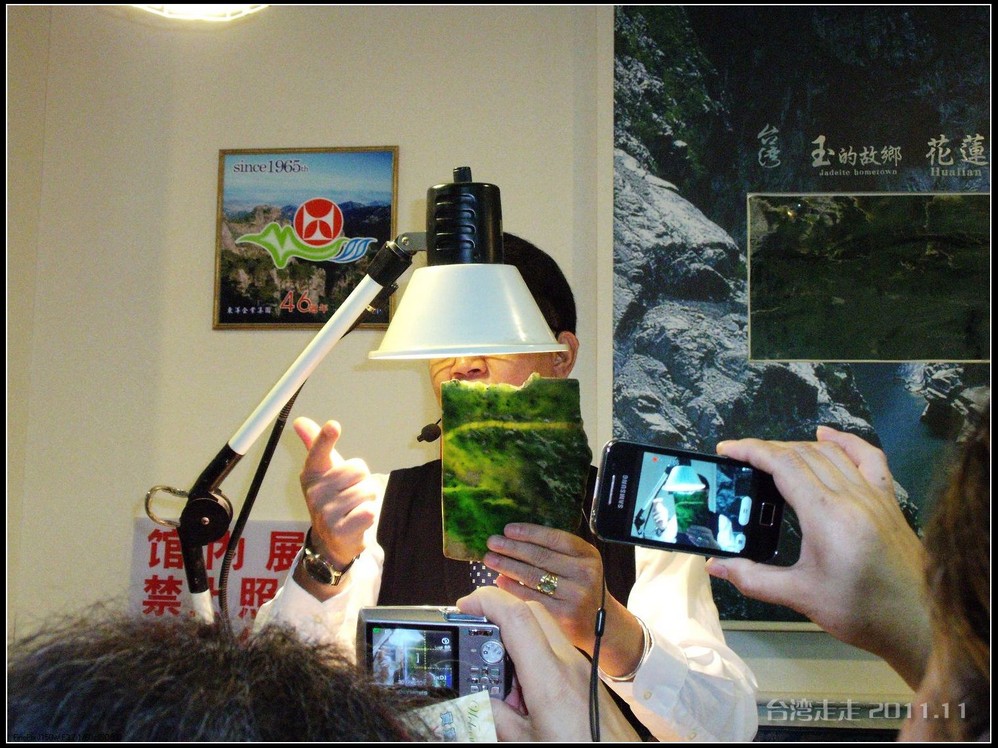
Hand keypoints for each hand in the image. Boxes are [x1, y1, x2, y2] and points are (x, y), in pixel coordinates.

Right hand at [292, 418, 377, 598]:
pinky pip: (369, 511)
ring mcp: (325, 514)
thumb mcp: (325, 473)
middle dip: (363, 481)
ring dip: (367, 499)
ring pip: (366, 491)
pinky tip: (357, 522)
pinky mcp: (339, 531)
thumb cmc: (332, 500)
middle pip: (358, 470)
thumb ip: (317, 446)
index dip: (325, 438)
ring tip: (354, 509)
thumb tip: (300, 421)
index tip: (333, 425)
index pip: (319, 453)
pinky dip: (369, 515)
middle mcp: (315, 493)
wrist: (333, 542)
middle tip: (351, 494)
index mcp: (312, 475)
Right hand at [456, 586, 639, 742]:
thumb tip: (474, 700)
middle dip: (498, 612)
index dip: (487, 602)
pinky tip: (523, 687)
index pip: (517, 617)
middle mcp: (569, 663)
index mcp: (550, 680)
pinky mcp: (587, 674)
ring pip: (543, 628)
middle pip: (531, 612)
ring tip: (501, 677)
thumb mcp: (525, 743)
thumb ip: (495, 718)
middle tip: (475, 636)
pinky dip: (532, 653)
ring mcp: (581, 666)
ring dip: (516, 636)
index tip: (464, 606)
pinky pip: (555, 647)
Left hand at [482, 523, 644, 678]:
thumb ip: (557, 552)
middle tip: (492, 542)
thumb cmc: (583, 588)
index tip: (508, 529)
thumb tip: (516, 539)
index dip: (529, 532)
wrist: (602, 625)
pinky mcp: (564, 615)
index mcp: (588, 555)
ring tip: (490, 559)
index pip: (555, 538)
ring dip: (508, 566)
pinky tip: (500, 579)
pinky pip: (532, 597)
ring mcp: (575, 595)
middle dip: (512, 548)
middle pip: (541, 557)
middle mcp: (585, 573)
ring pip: (534, 577)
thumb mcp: (581, 565)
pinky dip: (513, 587)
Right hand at [704, 426, 929, 687]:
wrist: (918, 622)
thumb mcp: (801, 595)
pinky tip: (827, 435)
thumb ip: (754, 578)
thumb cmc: (860, 611)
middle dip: (767, 449)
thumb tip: (715, 566)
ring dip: (797, 446)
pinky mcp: (888, 500)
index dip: (752, 451)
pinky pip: (867, 457)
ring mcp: (873, 494)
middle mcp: (852, 495)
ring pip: (830, 453)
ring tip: (771, 456)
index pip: (784, 465)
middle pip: (803, 453)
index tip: (727, 450)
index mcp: (827, 515)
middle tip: (740, 458)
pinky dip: (845, 441)